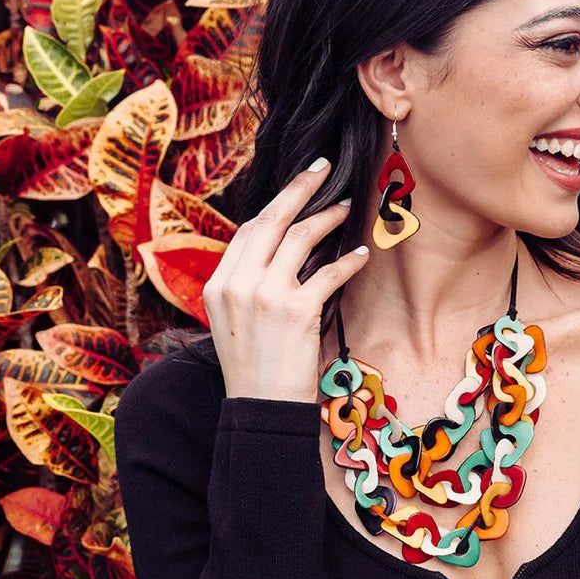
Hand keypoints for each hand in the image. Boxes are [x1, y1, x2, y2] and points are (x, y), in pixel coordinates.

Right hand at [202, 158, 367, 402]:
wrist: (260, 409)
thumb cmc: (253, 370)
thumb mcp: (232, 323)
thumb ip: (245, 287)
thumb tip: (275, 256)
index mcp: (218, 285)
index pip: (248, 231)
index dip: (275, 206)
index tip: (295, 189)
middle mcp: (238, 284)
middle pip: (272, 220)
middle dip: (300, 188)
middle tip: (322, 169)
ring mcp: (265, 296)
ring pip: (301, 238)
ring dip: (328, 218)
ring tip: (346, 210)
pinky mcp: (296, 311)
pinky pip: (328, 273)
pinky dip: (348, 262)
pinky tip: (361, 256)